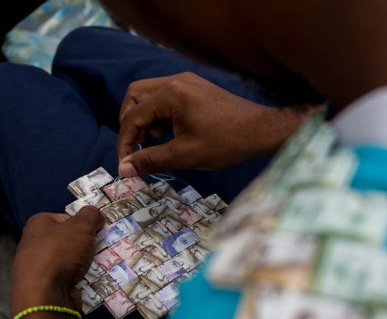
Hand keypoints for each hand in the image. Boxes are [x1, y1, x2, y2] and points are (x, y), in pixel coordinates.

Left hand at [9, 206, 104, 315]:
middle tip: (97, 250)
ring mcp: (36, 267)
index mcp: (38, 224)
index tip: (94, 233)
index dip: (82, 224)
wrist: (43, 295)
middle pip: (68, 241)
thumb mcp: (81, 226)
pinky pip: (66, 279)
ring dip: (83, 264)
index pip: (65, 218)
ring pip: (68, 261)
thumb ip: (91, 215)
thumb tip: (96, 216)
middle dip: (84, 246)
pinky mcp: (43, 287)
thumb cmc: (60, 252)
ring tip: (94, 267)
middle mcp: (33, 243)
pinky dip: (77, 280)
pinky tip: (85, 282)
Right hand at [117, 72, 313, 176]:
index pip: (133, 116)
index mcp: (171, 93)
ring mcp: (187, 83)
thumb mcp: (185, 155)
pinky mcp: (196, 90)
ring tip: (154, 147)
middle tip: (136, 149)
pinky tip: (169, 138)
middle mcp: (176, 81)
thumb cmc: (227, 143)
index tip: (125, 164)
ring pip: (150, 97)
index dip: (124, 142)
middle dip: (131, 124)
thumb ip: (151, 160)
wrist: (262, 131)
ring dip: (146, 122)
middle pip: (136, 97)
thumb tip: (123, 170)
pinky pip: (167, 100)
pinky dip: (161, 118)